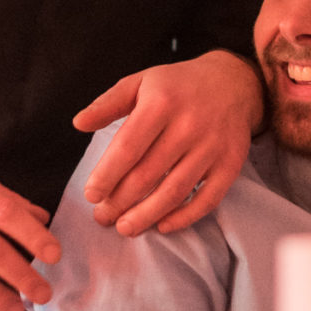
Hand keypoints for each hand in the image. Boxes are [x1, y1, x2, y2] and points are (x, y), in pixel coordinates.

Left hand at [73, 50, 262, 235]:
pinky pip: (207, 199)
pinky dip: (184, 217)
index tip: (91, 195)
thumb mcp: (140, 82)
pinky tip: (163, 226)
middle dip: (120, 201)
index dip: (107, 175)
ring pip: (175, 191)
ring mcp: (212, 147)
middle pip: (148, 174)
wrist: (232, 83)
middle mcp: (189, 125)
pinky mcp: (230, 164)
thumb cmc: (178, 86)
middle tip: (103, 216)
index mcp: (162, 102)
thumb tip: (78, 123)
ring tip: (125, 227)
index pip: (128, 147)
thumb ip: (108, 103)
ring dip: (146, 215)